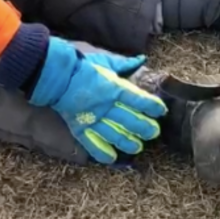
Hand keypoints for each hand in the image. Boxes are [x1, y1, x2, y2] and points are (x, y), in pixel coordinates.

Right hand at [29, 38, 167, 163]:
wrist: (58, 77)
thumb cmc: (83, 67)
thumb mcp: (105, 61)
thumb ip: (124, 64)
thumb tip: (142, 59)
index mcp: (114, 88)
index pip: (139, 100)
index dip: (152, 106)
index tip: (161, 111)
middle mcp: (106, 106)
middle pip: (130, 120)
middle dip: (145, 128)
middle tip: (154, 132)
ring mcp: (93, 119)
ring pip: (115, 135)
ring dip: (128, 142)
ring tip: (138, 147)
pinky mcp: (80, 128)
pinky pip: (92, 144)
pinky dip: (102, 152)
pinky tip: (112, 159)